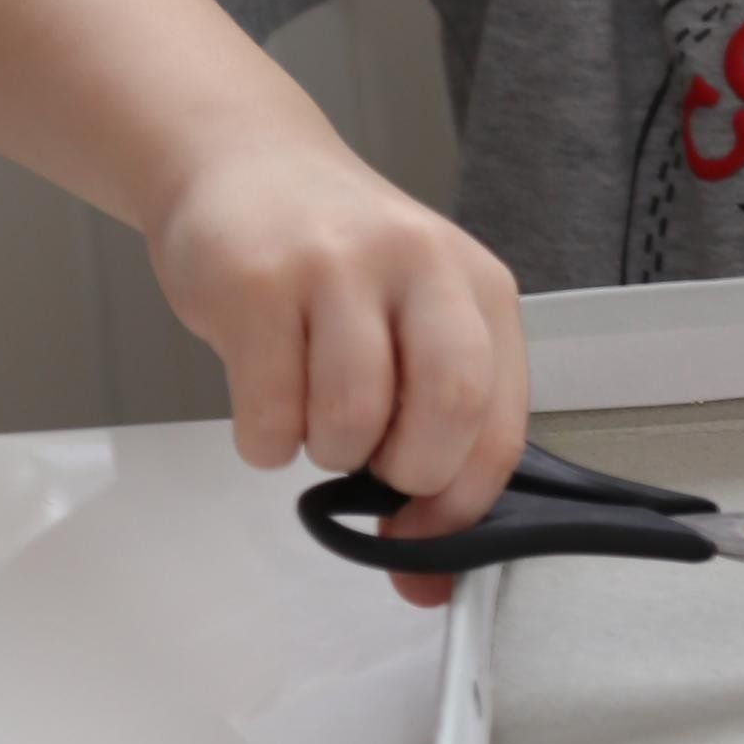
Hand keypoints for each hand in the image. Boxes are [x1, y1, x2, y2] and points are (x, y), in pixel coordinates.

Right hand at [148, 136, 528, 607]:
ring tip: (310, 413)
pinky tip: (264, 396)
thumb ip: (431, 434)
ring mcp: (337, 266)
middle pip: (449, 409)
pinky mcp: (257, 281)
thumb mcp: (409, 320)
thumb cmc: (334, 262)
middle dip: (404, 473)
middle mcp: (421, 264)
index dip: (462, 507)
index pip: (501, 423)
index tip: (421, 545)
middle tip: (365, 459)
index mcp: (478, 287)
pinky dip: (263, 438)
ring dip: (324, 452)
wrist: (242, 161)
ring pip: (353, 419)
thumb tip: (425, 582)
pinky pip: (269, 412)